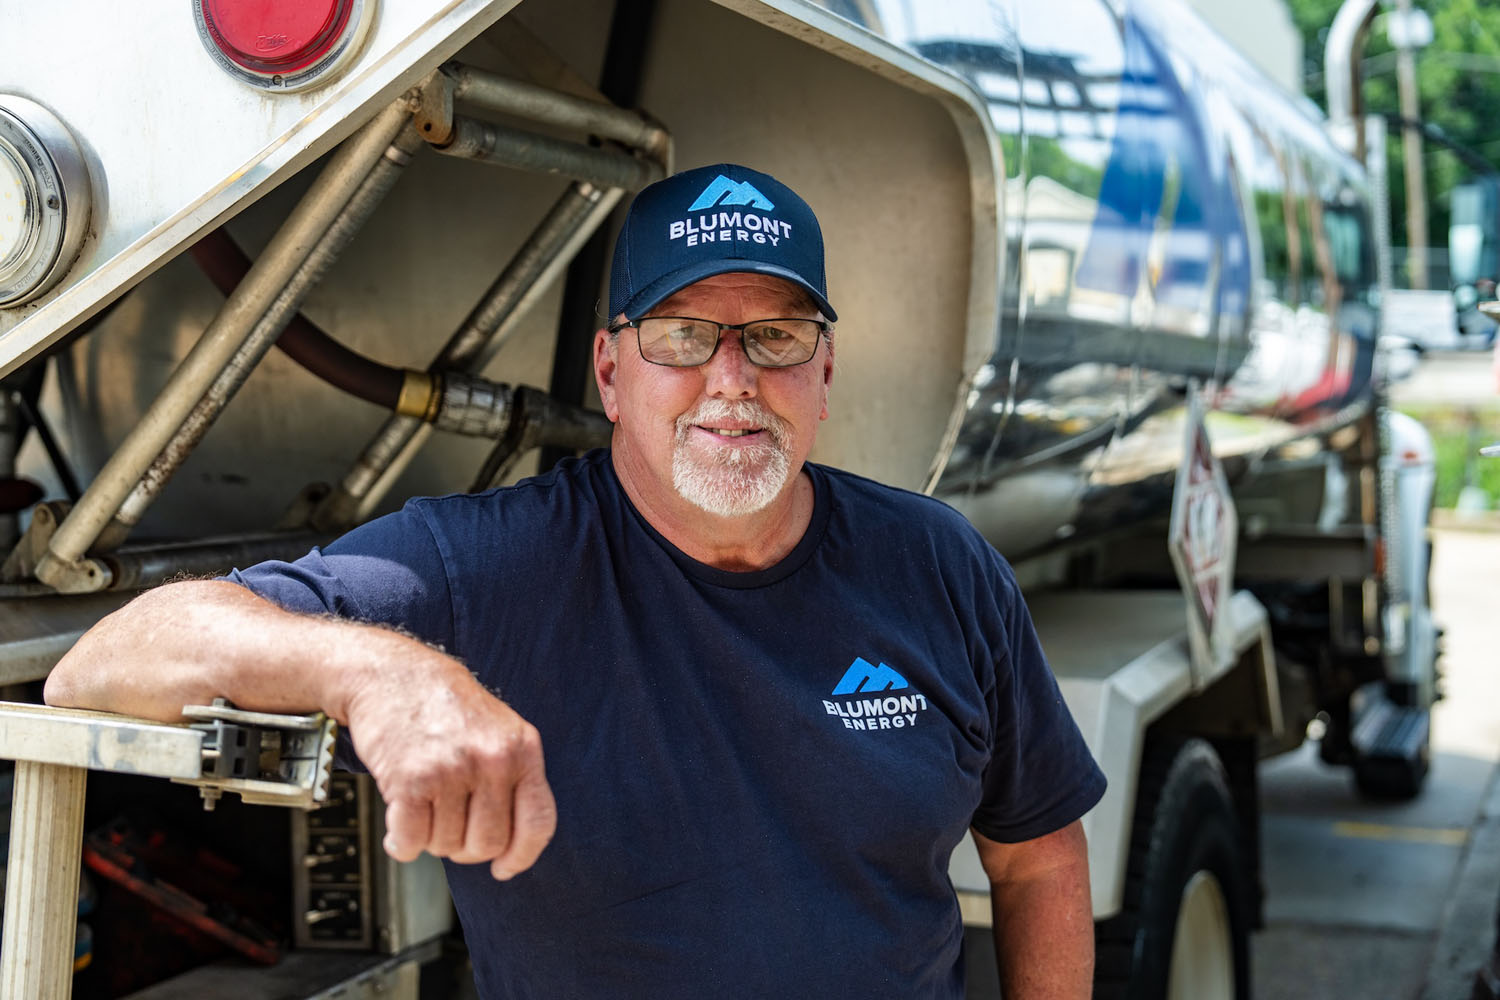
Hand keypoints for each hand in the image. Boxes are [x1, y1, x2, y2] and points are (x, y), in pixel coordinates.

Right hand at [345, 654, 555, 879]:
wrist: (393, 674)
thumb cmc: (445, 707)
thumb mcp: (500, 730)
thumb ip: (513, 779)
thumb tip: (513, 848)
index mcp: (521, 750)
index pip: (538, 823)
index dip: (522, 856)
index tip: (504, 868)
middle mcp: (492, 759)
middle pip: (487, 844)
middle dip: (465, 847)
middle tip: (448, 823)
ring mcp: (452, 769)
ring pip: (447, 846)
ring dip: (430, 838)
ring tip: (424, 806)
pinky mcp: (410, 780)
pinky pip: (411, 841)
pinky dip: (401, 843)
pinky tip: (399, 825)